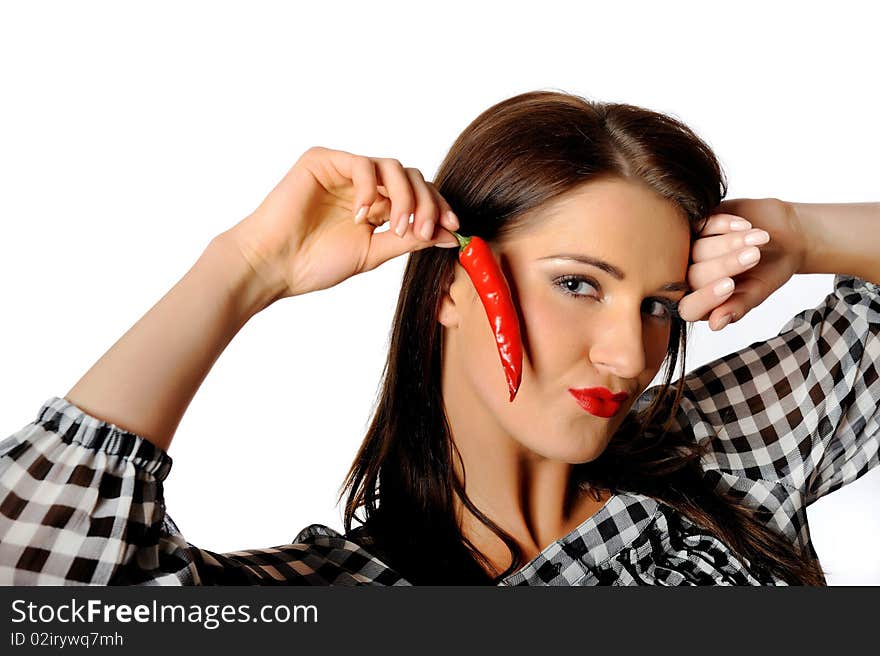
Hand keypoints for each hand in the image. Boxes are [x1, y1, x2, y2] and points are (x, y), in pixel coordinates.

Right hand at [220, 146, 460, 300]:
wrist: (273, 265)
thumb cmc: (314, 262)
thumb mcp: (373, 253)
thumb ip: (408, 240)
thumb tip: (448, 234)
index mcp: (376, 206)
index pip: (418, 195)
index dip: (438, 208)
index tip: (453, 229)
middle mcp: (364, 184)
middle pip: (412, 177)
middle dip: (426, 204)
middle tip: (425, 231)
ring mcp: (344, 170)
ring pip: (393, 167)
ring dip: (404, 198)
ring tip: (395, 228)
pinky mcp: (323, 160)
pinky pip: (363, 164)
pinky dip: (371, 189)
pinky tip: (362, 216)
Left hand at [677, 198, 807, 329]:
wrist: (782, 236)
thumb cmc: (769, 270)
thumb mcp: (758, 291)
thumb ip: (738, 306)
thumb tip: (716, 325)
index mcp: (702, 303)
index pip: (690, 308)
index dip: (706, 298)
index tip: (730, 286)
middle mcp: (690, 278)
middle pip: (695, 276)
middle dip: (727, 265)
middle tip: (754, 255)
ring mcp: (689, 251)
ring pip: (697, 249)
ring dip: (730, 242)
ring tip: (760, 238)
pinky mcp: (694, 226)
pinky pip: (699, 224)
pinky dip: (723, 224)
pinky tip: (745, 225)